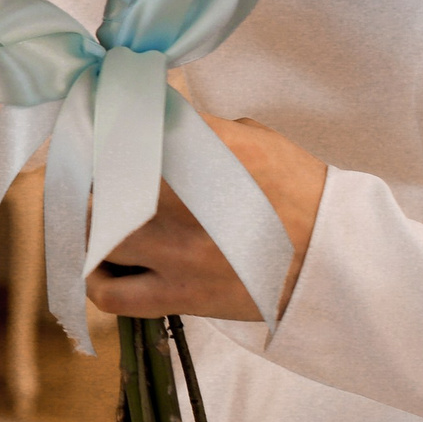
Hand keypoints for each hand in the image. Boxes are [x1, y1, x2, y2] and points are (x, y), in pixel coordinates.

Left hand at [84, 111, 327, 323]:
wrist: (335, 259)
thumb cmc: (299, 195)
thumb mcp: (257, 140)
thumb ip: (203, 130)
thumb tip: (157, 125)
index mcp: (208, 149)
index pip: (132, 128)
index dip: (107, 129)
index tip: (100, 131)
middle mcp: (184, 198)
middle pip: (99, 180)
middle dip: (90, 178)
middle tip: (94, 179)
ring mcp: (178, 251)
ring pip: (93, 233)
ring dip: (87, 225)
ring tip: (98, 221)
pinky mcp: (180, 295)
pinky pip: (111, 294)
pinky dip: (96, 280)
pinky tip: (103, 267)